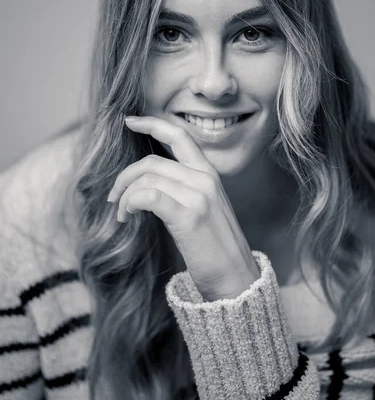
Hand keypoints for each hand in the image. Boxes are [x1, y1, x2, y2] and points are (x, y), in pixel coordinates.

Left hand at [107, 115, 260, 300]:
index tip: (130, 120)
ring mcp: (199, 196)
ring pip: (146, 178)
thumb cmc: (215, 248)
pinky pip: (148, 195)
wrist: (236, 279)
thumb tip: (147, 184)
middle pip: (151, 161)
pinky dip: (130, 203)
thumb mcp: (204, 209)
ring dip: (124, 196)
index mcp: (209, 174)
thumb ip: (184, 189)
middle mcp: (205, 179)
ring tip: (122, 215)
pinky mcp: (188, 216)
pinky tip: (128, 217)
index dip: (152, 123)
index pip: (180, 135)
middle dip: (124, 176)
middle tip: (113, 198)